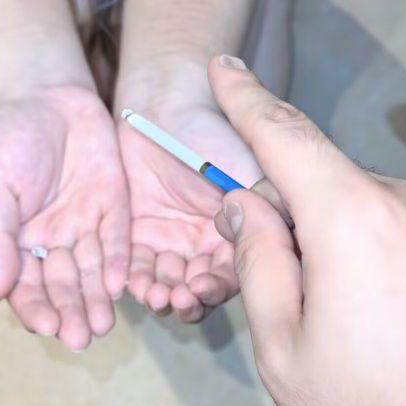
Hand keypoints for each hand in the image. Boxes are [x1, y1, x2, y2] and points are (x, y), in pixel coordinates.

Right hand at [0, 84, 129, 350]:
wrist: (46, 95)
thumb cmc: (9, 140)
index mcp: (20, 241)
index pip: (27, 286)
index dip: (36, 309)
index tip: (46, 329)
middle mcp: (55, 240)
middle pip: (64, 285)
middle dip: (72, 312)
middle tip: (82, 338)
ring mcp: (86, 223)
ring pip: (93, 270)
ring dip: (97, 298)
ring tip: (103, 325)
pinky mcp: (115, 205)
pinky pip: (117, 240)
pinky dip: (117, 262)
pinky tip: (120, 284)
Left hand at [118, 103, 261, 322]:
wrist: (168, 105)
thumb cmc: (215, 133)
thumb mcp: (250, 170)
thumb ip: (264, 209)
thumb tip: (276, 246)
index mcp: (236, 237)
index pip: (230, 277)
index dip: (217, 289)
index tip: (202, 288)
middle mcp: (204, 248)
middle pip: (196, 290)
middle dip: (186, 300)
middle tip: (175, 300)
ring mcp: (169, 243)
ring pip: (165, 284)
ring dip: (159, 295)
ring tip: (152, 294)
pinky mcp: (135, 235)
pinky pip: (133, 265)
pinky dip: (132, 278)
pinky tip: (129, 284)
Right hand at [209, 55, 405, 405]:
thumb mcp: (287, 358)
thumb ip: (261, 261)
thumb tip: (248, 202)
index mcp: (361, 224)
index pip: (290, 139)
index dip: (249, 103)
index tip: (227, 70)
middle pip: (341, 189)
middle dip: (314, 227)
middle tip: (316, 309)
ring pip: (391, 214)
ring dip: (367, 248)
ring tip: (382, 336)